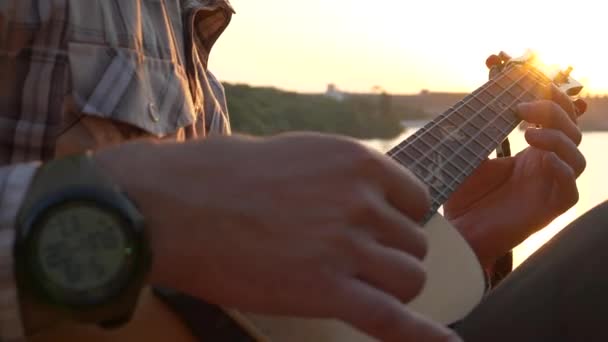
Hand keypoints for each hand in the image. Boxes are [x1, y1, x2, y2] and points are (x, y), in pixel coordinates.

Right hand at [95, 133, 460, 341]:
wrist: (177, 205)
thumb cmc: (224, 176)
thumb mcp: (297, 154)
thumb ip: (340, 176)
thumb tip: (367, 197)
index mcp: (357, 162)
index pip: (416, 199)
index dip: (400, 220)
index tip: (382, 233)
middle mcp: (361, 202)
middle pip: (414, 244)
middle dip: (390, 255)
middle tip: (354, 261)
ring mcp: (346, 246)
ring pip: (408, 279)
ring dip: (390, 287)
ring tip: (356, 286)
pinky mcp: (327, 290)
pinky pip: (391, 319)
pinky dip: (420, 336)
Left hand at [444, 85, 585, 267]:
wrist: (455, 230)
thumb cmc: (461, 196)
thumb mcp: (467, 155)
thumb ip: (478, 131)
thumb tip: (477, 100)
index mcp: (529, 154)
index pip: (557, 120)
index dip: (554, 98)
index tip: (532, 84)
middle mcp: (543, 168)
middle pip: (572, 132)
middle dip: (555, 111)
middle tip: (522, 107)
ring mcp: (547, 189)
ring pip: (578, 159)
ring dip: (559, 139)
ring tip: (528, 134)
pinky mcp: (546, 211)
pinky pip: (570, 191)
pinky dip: (563, 170)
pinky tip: (542, 160)